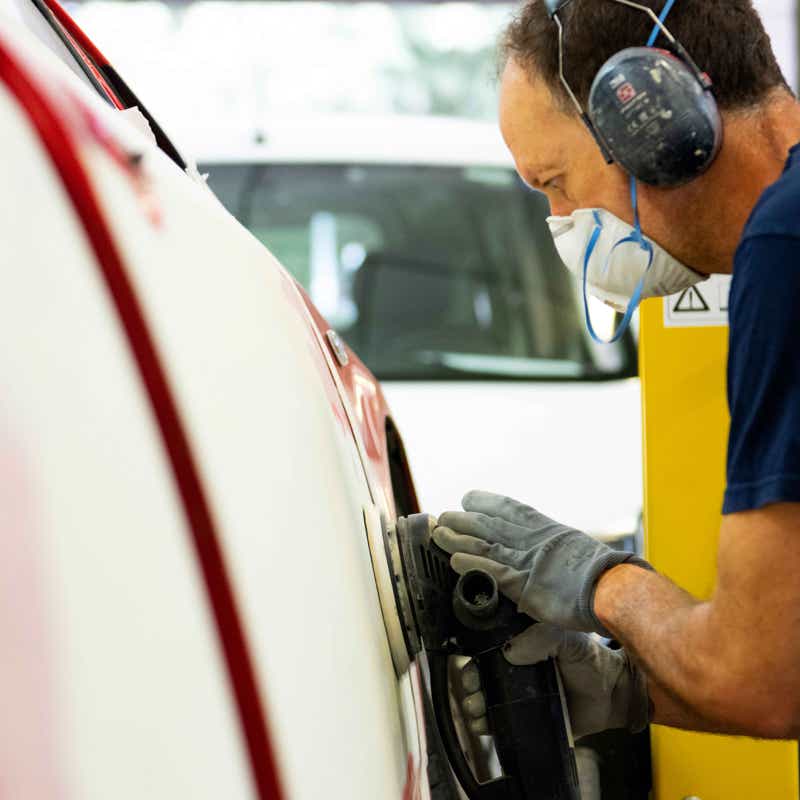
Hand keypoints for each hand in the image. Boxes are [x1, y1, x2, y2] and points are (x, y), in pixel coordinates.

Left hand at [434, 490, 650, 634]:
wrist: (614, 587)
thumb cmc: (603, 573)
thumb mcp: (576, 550)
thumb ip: (556, 550)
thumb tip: (551, 556)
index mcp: (546, 528)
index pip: (509, 508)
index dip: (486, 502)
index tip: (467, 498)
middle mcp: (532, 539)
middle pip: (489, 523)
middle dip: (463, 519)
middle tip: (443, 516)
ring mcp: (526, 560)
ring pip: (484, 544)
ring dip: (458, 538)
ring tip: (439, 534)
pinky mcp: (524, 584)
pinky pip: (492, 571)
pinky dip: (471, 565)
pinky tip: (454, 561)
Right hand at [459, 624, 649, 740]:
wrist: (612, 697)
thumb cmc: (592, 662)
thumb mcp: (569, 639)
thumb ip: (543, 637)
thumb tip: (511, 650)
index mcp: (522, 645)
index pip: (487, 646)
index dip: (474, 653)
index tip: (470, 661)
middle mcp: (515, 669)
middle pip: (479, 674)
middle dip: (470, 681)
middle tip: (473, 686)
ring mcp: (519, 694)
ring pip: (484, 699)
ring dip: (473, 703)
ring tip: (478, 707)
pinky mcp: (525, 718)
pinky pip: (499, 722)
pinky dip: (486, 724)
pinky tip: (484, 723)